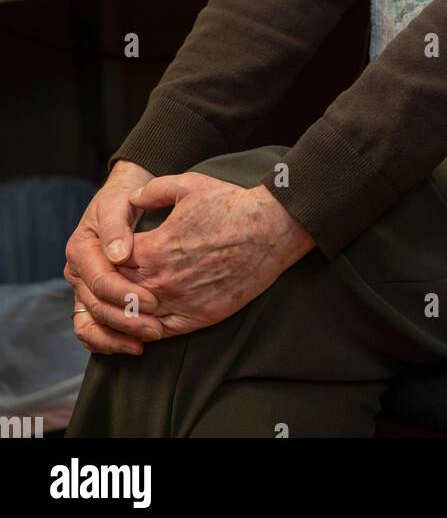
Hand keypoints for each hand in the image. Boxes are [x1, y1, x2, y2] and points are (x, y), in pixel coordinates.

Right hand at [65, 160, 166, 355]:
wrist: (123, 197)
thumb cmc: (123, 198)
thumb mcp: (119, 202)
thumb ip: (117, 226)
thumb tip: (119, 255)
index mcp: (80, 249)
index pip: (100, 281)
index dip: (126, 294)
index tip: (153, 301)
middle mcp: (77, 272)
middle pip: (96, 306)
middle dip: (126, 320)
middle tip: (156, 329)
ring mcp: (82, 288)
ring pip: (90, 324)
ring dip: (115, 338)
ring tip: (141, 345)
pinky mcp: (92, 298)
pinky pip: (91, 329)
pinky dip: (107, 341)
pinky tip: (130, 346)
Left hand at [112, 171, 315, 339]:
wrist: (269, 230)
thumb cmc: (230, 205)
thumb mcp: (188, 185)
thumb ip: (152, 190)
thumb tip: (130, 198)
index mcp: (154, 248)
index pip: (110, 263)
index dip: (105, 258)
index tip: (109, 252)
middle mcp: (162, 280)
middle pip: (117, 293)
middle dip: (109, 287)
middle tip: (110, 279)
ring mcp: (180, 302)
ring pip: (135, 318)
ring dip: (125, 311)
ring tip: (124, 300)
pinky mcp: (199, 317)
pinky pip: (161, 332)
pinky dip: (146, 329)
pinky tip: (144, 321)